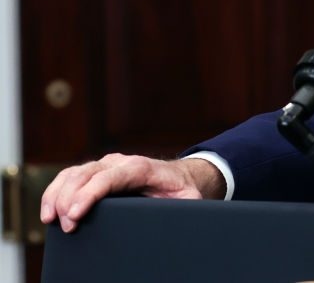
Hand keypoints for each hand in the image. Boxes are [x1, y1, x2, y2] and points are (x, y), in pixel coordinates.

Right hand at [39, 154, 225, 232]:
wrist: (177, 176)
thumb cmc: (181, 189)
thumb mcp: (189, 199)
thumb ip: (187, 206)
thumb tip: (180, 220)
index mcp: (140, 168)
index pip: (108, 178)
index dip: (89, 194)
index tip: (75, 214)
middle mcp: (120, 162)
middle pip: (85, 174)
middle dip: (69, 200)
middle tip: (66, 226)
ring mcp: (106, 164)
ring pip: (73, 173)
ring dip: (57, 195)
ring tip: (51, 220)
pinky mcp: (96, 170)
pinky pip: (70, 176)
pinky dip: (55, 191)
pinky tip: (49, 210)